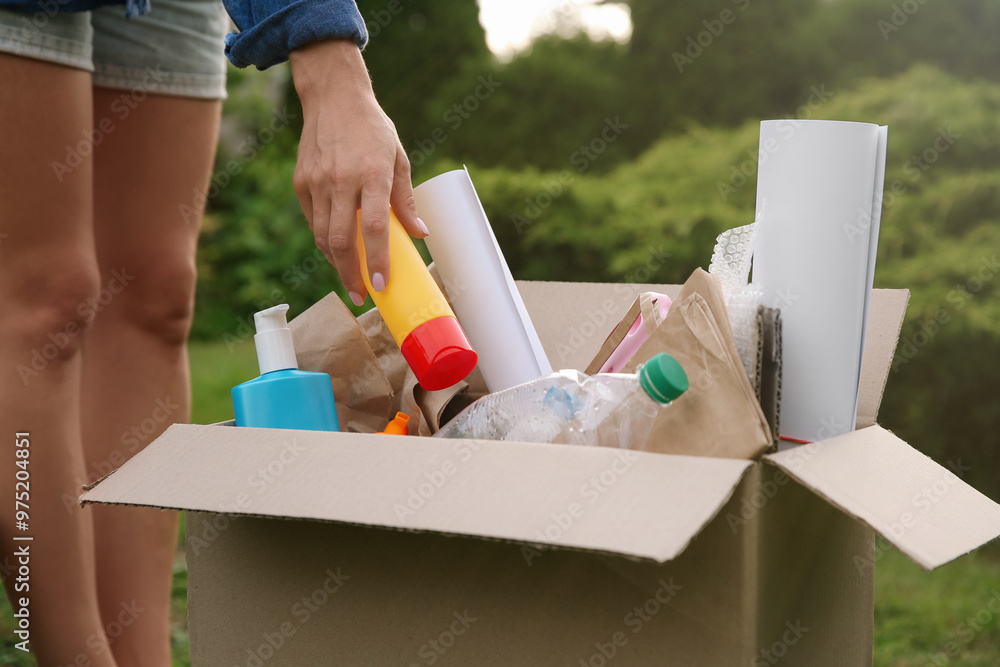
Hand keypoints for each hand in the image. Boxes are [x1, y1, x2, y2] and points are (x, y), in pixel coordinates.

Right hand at [289, 39, 426, 305]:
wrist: (333, 97)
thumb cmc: (373, 129)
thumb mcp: (398, 158)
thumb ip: (406, 200)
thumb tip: (420, 234)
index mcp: (373, 174)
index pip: (373, 228)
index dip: (376, 260)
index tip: (380, 285)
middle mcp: (342, 180)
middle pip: (340, 240)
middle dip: (350, 274)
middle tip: (360, 295)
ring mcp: (317, 181)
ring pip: (322, 236)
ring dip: (335, 263)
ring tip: (350, 277)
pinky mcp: (301, 182)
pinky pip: (312, 221)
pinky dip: (324, 241)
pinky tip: (336, 250)